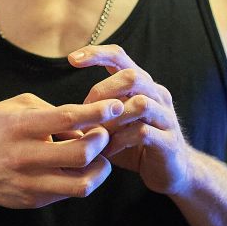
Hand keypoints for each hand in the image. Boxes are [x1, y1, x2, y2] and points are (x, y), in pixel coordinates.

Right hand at [0, 92, 124, 208]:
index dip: (96, 112)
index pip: (66, 118)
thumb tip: (83, 124)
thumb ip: (48, 110)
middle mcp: (24, 157)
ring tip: (100, 157)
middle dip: (102, 141)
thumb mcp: (13, 107)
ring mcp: (28, 183)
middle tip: (104, 132)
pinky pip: (68, 193)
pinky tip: (78, 168)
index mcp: (19, 127)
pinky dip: (81, 179)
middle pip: (80, 154)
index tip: (115, 106)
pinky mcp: (32, 201)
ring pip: (81, 184)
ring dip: (100, 168)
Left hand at [70, 44, 192, 195]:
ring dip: (112, 117)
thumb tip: (54, 112)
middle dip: (103, 89)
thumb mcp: (112, 124)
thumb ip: (92, 114)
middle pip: (133, 76)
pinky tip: (106, 151)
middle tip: (85, 108)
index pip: (120, 56)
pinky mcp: (168, 142)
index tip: (72, 59)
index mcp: (142, 85)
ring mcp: (165, 117)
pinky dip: (119, 140)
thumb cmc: (134, 145)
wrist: (172, 172)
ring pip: (141, 103)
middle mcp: (157, 95)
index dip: (96, 53)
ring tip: (96, 132)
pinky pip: (142, 133)